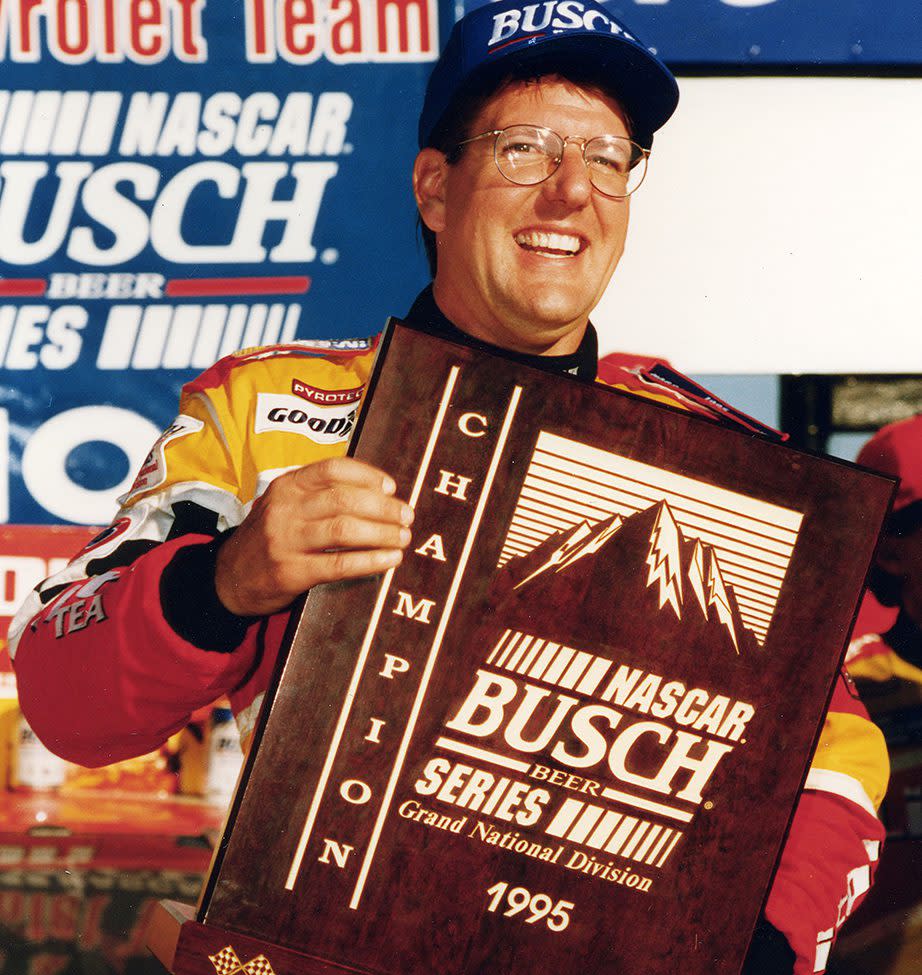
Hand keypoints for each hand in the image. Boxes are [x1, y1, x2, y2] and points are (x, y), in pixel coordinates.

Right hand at [215, 457, 412, 615]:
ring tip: (403, 538)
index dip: (367, 475)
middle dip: (383, 507)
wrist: (228, 578)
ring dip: (382, 533)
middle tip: (407, 516)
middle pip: (344, 499)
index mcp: (287, 486)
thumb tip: (379, 492)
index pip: (333, 469)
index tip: (391, 487)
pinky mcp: (291, 572)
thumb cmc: (271, 536)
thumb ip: (320, 494)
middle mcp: (285, 509)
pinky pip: (340, 564)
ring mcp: (286, 541)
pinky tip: (390, 559)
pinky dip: (371, 561)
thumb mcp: (285, 504)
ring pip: (345, 530)